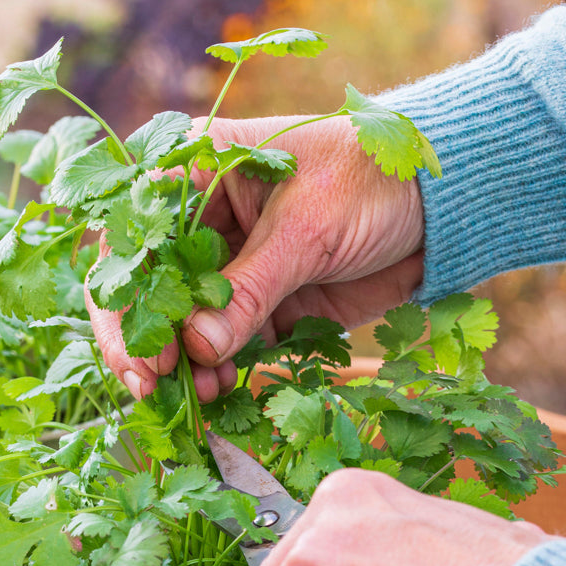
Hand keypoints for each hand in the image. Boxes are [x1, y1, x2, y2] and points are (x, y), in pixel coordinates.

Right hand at [88, 114, 424, 399]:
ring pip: (184, 322)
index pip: (134, 239)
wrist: (440, 206)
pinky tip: (222, 387)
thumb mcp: (306, 229)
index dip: (125, 300)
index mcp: (198, 174)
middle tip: (154, 384)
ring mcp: (231, 266)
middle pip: (148, 288)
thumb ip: (249, 289)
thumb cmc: (372, 181)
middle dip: (147, 339)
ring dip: (184, 362)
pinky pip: (226, 342)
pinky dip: (219, 368)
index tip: (144, 352)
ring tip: (203, 391)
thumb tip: (197, 349)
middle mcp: (203, 221)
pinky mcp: (261, 302)